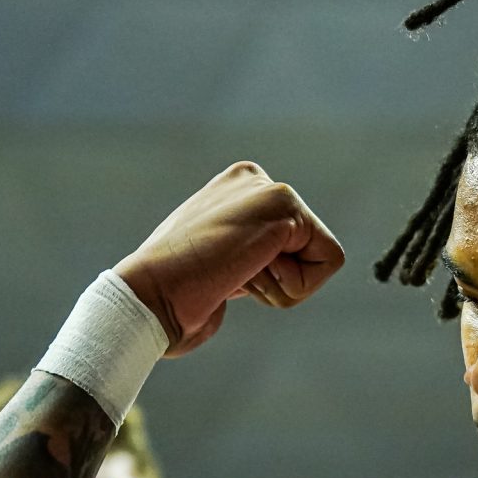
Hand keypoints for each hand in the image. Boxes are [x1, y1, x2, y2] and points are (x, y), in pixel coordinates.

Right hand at [115, 162, 345, 356]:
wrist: (149, 296)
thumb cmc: (171, 297)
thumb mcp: (214, 265)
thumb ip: (244, 254)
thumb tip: (266, 264)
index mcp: (233, 192)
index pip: (289, 247)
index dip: (266, 278)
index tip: (222, 275)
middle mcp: (253, 180)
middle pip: (309, 250)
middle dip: (278, 280)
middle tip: (228, 276)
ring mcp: (268, 188)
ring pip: (320, 257)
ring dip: (282, 286)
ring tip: (233, 273)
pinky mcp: (284, 204)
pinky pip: (328, 262)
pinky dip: (295, 285)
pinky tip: (249, 272)